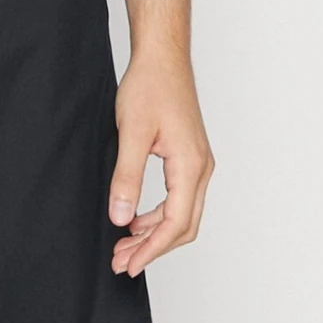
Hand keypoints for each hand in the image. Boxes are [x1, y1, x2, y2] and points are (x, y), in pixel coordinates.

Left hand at [108, 49, 213, 278]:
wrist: (162, 58)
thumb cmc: (150, 87)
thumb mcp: (131, 133)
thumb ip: (126, 177)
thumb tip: (121, 217)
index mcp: (190, 166)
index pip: (175, 224)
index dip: (151, 250)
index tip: (128, 265)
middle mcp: (201, 169)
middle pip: (183, 226)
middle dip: (152, 248)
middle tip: (121, 261)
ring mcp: (198, 163)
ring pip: (183, 214)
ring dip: (154, 234)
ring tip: (124, 244)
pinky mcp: (189, 157)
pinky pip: (180, 198)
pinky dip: (158, 216)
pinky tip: (136, 218)